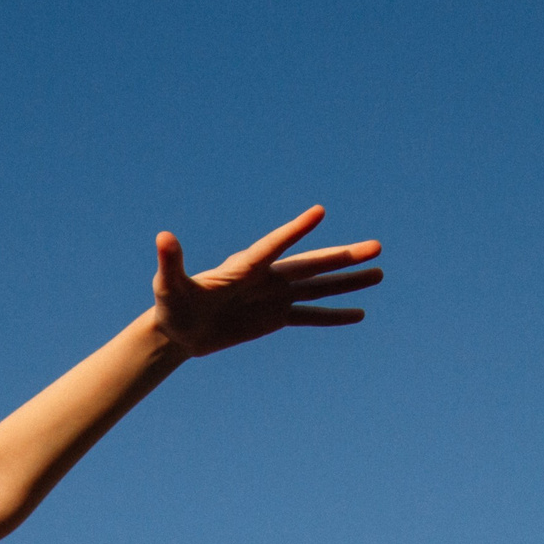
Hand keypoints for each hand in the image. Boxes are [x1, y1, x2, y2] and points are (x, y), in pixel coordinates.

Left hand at [153, 205, 381, 360]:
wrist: (179, 331)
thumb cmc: (172, 304)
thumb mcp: (168, 285)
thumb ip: (171, 262)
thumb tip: (163, 237)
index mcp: (244, 267)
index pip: (273, 246)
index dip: (295, 230)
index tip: (319, 212)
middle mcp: (266, 277)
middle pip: (310, 265)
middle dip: (342, 257)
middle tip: (377, 246)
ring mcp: (274, 296)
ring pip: (318, 287)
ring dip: (348, 281)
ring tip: (380, 273)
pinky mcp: (276, 317)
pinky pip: (310, 317)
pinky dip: (333, 316)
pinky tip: (358, 313)